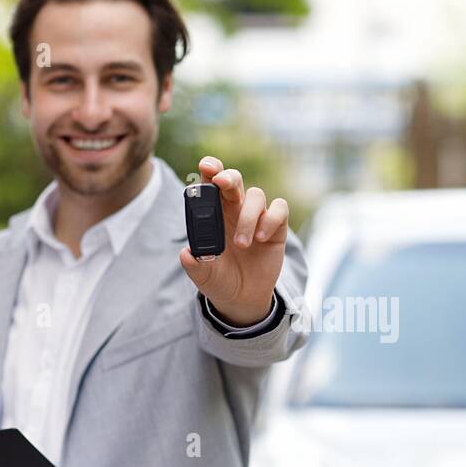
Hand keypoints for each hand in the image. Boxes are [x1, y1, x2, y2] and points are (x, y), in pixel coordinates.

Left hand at [179, 155, 288, 326]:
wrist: (242, 299)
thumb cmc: (219, 280)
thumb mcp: (203, 276)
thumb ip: (194, 265)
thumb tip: (186, 254)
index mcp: (213, 214)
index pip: (210, 183)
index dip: (209, 169)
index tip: (206, 167)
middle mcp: (235, 210)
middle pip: (233, 179)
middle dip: (227, 177)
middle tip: (221, 183)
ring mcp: (257, 216)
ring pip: (256, 195)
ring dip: (248, 217)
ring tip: (242, 244)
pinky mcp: (276, 227)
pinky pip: (279, 209)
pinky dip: (271, 219)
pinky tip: (261, 238)